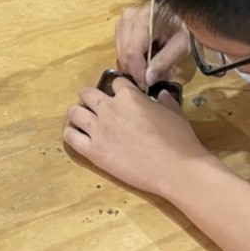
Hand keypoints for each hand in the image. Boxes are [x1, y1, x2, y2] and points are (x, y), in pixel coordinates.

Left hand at [63, 79, 208, 197]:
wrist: (174, 168)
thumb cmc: (179, 139)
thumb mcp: (175, 112)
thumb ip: (165, 101)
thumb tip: (161, 95)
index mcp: (128, 96)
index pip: (115, 82)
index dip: (118, 89)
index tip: (121, 97)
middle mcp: (109, 108)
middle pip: (87, 93)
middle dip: (92, 98)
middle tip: (98, 108)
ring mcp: (99, 130)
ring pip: (74, 112)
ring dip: (78, 113)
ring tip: (85, 121)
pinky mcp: (93, 151)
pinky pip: (70, 137)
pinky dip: (71, 134)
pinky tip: (78, 136)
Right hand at [115, 5, 190, 88]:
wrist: (176, 14)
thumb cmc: (180, 29)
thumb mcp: (181, 46)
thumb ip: (165, 62)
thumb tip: (148, 79)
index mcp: (145, 18)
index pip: (133, 51)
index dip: (138, 72)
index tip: (147, 85)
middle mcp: (129, 17)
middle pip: (124, 54)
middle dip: (137, 71)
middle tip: (153, 77)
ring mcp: (122, 21)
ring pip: (120, 54)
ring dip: (134, 66)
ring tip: (151, 65)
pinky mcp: (119, 26)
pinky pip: (120, 50)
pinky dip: (130, 59)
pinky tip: (144, 56)